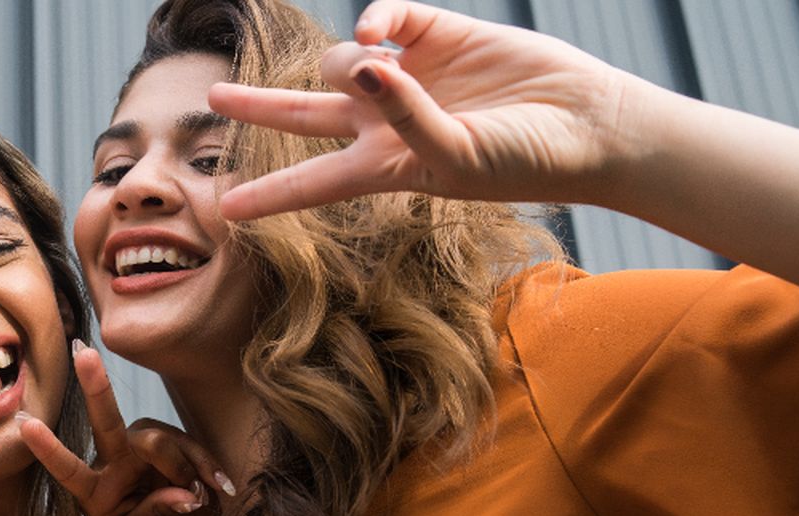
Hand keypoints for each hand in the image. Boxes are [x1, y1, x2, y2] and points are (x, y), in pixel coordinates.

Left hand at [19, 345, 233, 515]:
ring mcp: (137, 439)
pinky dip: (204, 468)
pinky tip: (219, 484)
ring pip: (160, 445)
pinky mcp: (162, 432)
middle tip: (84, 352)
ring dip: (181, 473)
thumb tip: (185, 495)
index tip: (25, 425)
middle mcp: (111, 455)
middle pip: (105, 421)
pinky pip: (188, 447)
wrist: (168, 510)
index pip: (68, 469)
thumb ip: (157, 513)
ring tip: (195, 496)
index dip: (48, 449)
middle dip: (94, 386)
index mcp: (92, 487)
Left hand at [210, 0, 634, 218]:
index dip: (269, 195)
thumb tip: (365, 61)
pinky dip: (376, 20)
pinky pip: (385, 18)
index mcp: (385, 169)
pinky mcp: (435, 34)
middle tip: (213, 97)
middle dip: (259, 105)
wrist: (585, 125)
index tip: (225, 212)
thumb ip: (406, 116)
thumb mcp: (457, 157)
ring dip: (348, 62)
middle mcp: (386, 123)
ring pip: (341, 60)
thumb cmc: (525, 161)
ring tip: (388, 70)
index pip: (312, 183)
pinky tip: (385, 34)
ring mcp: (408, 77)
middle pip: (304, 112)